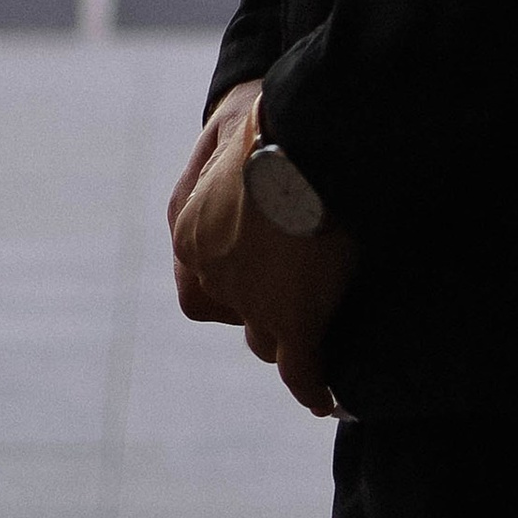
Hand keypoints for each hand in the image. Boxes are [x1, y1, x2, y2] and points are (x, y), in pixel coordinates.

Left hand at [168, 84, 357, 415]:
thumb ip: (224, 159)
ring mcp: (251, 302)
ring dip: (289, 339)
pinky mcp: (293, 321)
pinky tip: (329, 400)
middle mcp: (209, 273)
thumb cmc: (273, 117)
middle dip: (264, 309)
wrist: (310, 128)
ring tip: (319, 341)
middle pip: (236, 310)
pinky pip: (301, 371)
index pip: (204, 274)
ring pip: (266, 340)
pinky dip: (314, 388)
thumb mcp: (231, 129)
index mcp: (189, 229)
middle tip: (298, 300)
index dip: (238, 277)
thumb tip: (236, 158)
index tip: (265, 275)